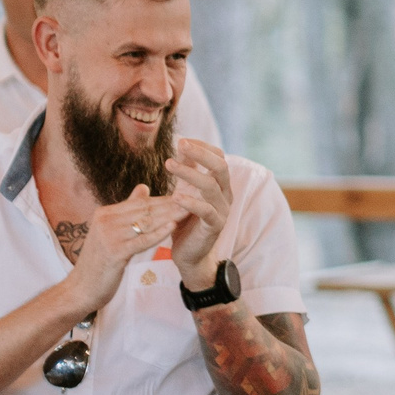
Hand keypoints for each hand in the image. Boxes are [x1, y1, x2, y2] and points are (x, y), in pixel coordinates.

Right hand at [62, 186, 182, 316]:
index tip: (186, 196)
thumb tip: (143, 187)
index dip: (164, 200)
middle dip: (171, 205)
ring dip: (169, 215)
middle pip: (144, 210)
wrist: (81, 289)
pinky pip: (141, 240)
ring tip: (191, 209)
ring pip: (145, 223)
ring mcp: (108, 236)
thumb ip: (127, 210)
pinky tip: (173, 226)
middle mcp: (105, 221)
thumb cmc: (100, 261)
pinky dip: (158, 232)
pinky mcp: (114, 252)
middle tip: (195, 199)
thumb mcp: (111, 232)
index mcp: (105, 213)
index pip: (140, 203)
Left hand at [166, 138, 234, 290]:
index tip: (181, 140)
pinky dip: (191, 202)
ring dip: (189, 173)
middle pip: (220, 167)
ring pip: (211, 186)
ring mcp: (222, 211)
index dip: (202, 146)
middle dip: (200, 153)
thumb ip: (187, 171)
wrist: (190, 255)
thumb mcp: (185, 191)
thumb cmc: (186, 221)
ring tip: (169, 165)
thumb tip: (181, 145)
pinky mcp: (214, 227)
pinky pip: (206, 211)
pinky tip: (175, 195)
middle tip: (180, 144)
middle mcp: (226, 195)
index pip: (218, 157)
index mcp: (220, 184)